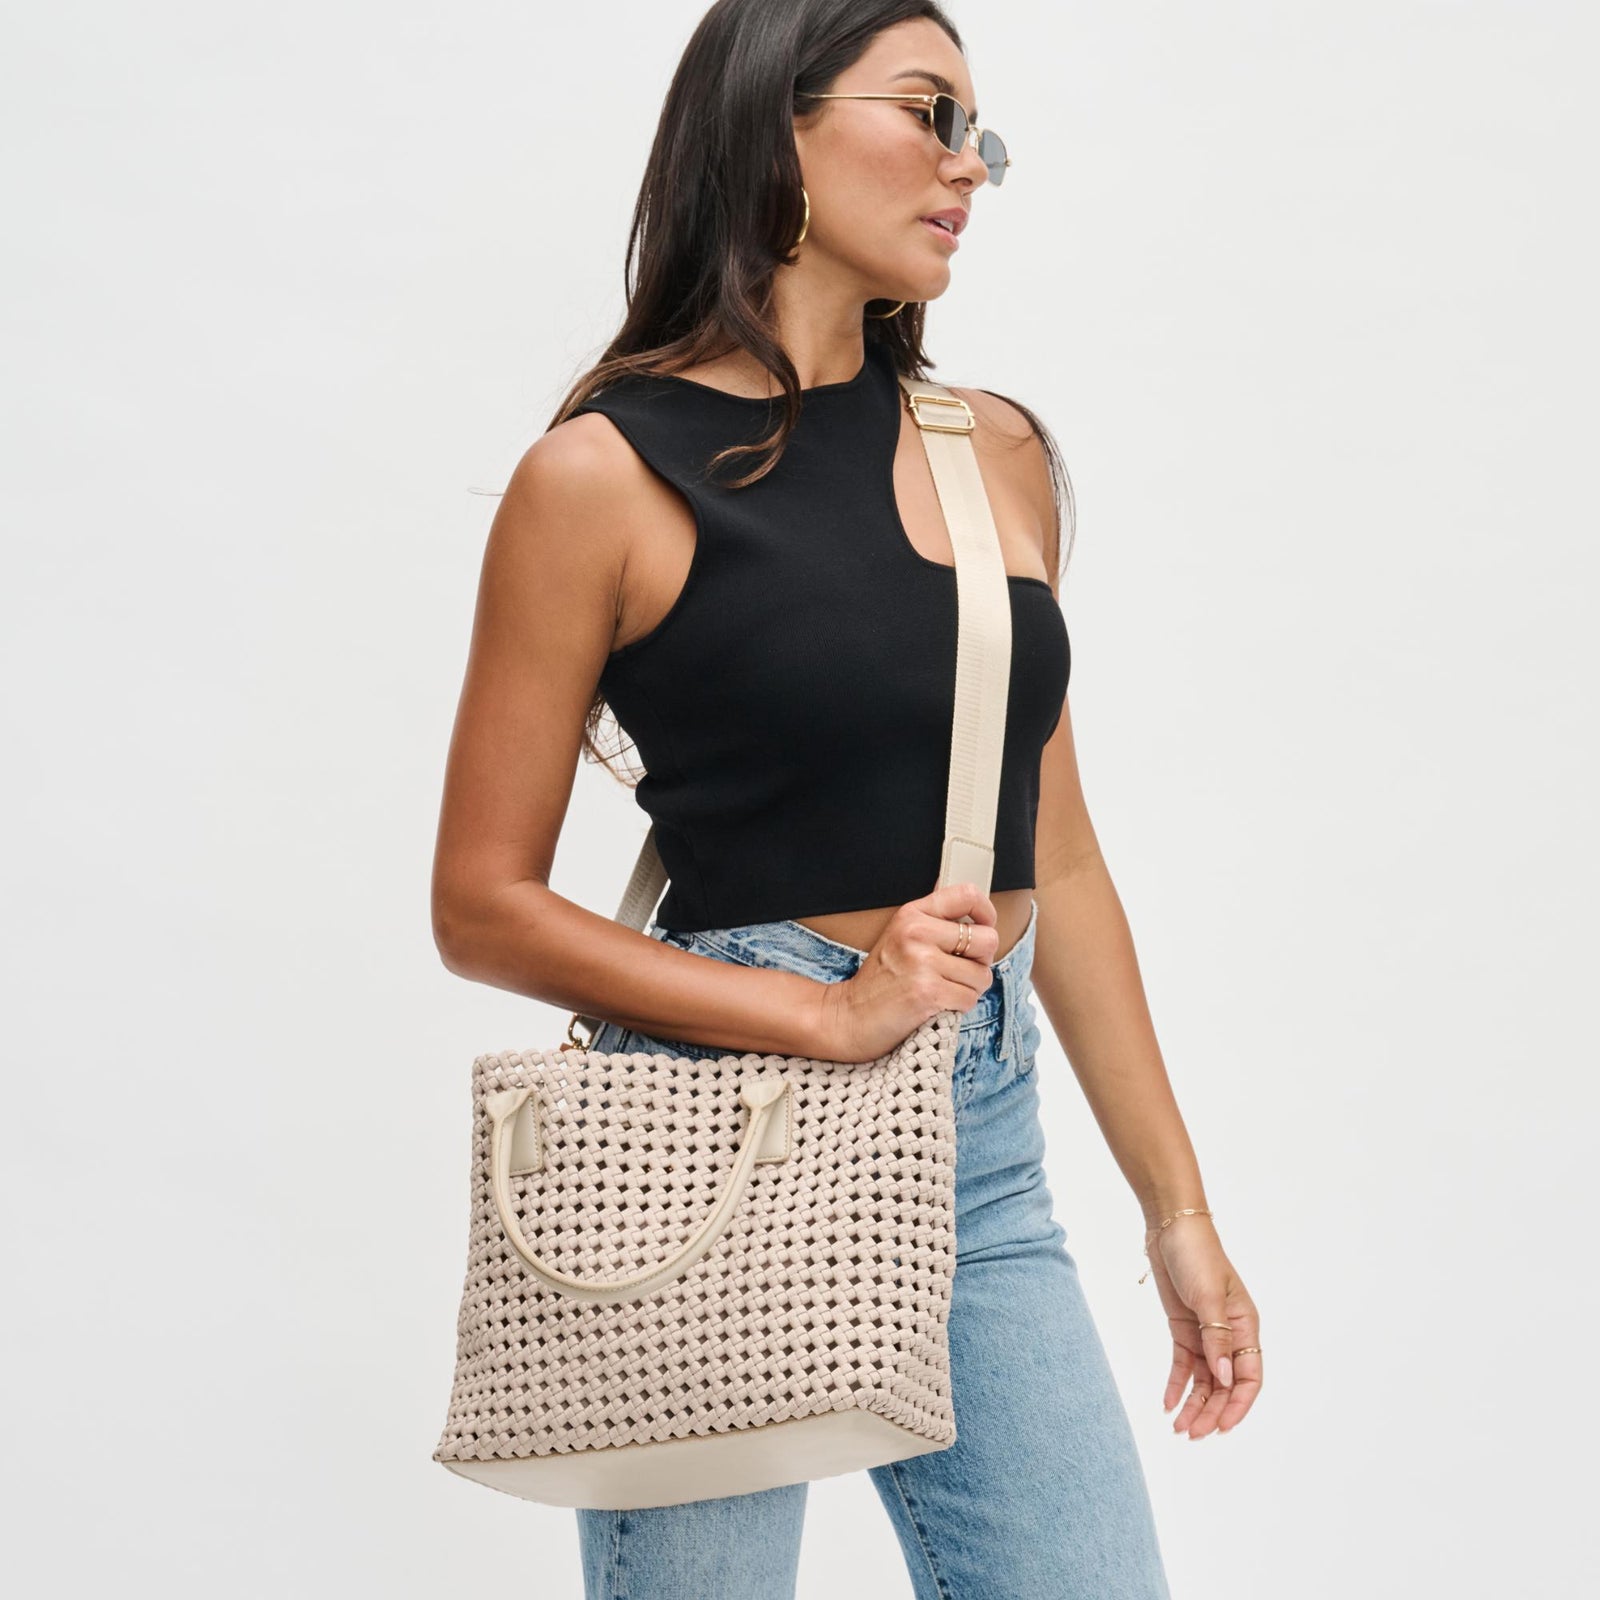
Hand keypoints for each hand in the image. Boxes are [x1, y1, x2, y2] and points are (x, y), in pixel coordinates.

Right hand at [813, 882, 998, 1061]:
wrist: (849, 1016)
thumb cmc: (879, 980)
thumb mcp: (900, 935)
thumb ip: (933, 917)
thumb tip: (967, 896)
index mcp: (912, 914)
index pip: (967, 895)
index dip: (987, 913)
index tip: (984, 927)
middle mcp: (917, 933)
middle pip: (987, 940)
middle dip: (981, 961)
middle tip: (958, 970)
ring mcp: (923, 963)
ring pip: (982, 975)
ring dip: (968, 989)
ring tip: (942, 989)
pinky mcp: (929, 993)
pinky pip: (970, 998)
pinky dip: (959, 1006)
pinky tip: (937, 1004)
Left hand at [1142, 1212, 1262, 1438]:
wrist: (1171, 1229)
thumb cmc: (1198, 1255)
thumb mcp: (1208, 1296)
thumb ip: (1216, 1338)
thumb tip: (1225, 1379)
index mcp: (1245, 1326)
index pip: (1249, 1377)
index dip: (1238, 1405)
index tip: (1222, 1427)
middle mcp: (1229, 1335)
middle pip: (1224, 1385)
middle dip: (1211, 1412)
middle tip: (1191, 1435)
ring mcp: (1205, 1333)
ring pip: (1204, 1380)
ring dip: (1194, 1404)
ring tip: (1179, 1429)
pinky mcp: (1183, 1328)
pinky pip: (1184, 1365)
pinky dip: (1177, 1385)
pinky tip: (1168, 1404)